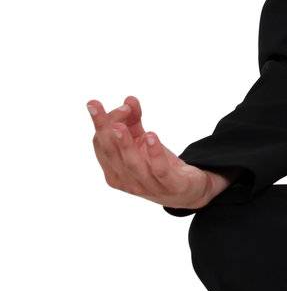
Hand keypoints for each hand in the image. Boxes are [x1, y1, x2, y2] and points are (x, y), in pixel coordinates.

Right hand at [86, 94, 231, 208]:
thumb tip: (129, 99)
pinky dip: (154, 154)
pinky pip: (159, 170)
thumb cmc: (157, 165)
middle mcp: (126, 180)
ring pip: (131, 163)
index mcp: (114, 169)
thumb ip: (134, 120)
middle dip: (102, 129)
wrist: (187, 190)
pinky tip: (151, 136)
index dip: (104, 122)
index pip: (102, 144)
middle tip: (95, 106)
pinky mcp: (170, 185)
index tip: (121, 105)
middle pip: (111, 153)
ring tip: (119, 126)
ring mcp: (147, 186)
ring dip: (124, 143)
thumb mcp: (143, 141)